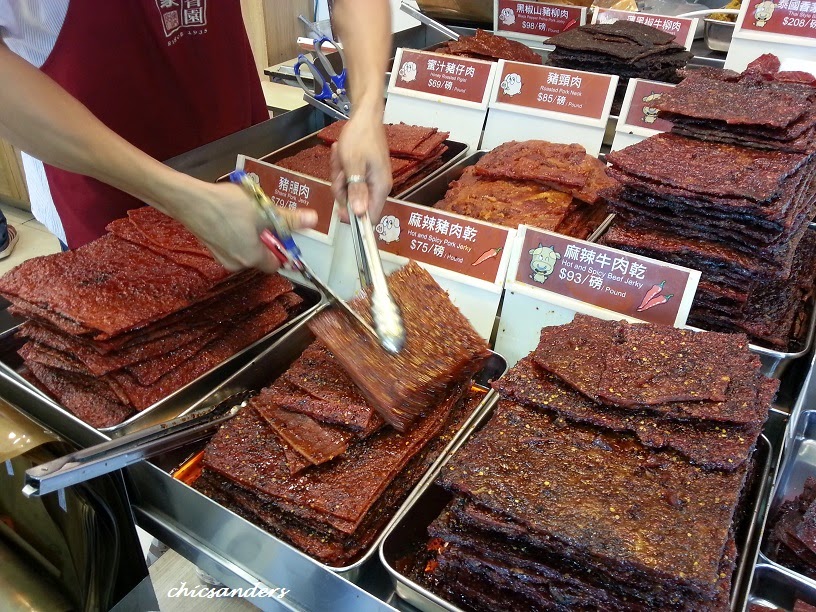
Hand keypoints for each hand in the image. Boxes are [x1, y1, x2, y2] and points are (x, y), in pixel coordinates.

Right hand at [171, 181, 316, 273]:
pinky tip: (233, 215)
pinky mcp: (211, 248)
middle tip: (265, 218)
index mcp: (252, 258)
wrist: (189, 200)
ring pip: (246, 249)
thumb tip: (313, 220)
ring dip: (252, 235)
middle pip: (261, 257)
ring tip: (249, 214)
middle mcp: (236, 264)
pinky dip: (237, 233)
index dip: (282, 249)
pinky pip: (232, 244)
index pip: (276, 264)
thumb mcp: (263, 211)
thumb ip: (289, 219)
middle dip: (266, 239)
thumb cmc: (228, 206)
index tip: (282, 233)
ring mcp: (221, 257)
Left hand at [330, 114, 390, 220]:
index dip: (354, 217)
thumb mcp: (353, 164)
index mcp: (380, 187)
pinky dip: (342, 169)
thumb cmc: (359, 137)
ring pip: (349, 191)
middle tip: (339, 172)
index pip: (370, 217)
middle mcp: (378, 186)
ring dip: (339, 177)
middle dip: (342, 190)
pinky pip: (349, 179)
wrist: (364, 116)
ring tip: (340, 158)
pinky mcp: (365, 172)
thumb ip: (356, 190)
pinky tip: (340, 155)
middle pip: (356, 204)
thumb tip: (359, 213)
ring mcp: (371, 179)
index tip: (339, 207)